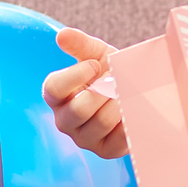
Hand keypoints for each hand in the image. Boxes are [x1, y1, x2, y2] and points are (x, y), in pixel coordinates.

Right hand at [41, 27, 126, 157]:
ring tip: (126, 94)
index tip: (96, 65)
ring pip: (100, 123)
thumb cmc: (108, 72)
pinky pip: (117, 140)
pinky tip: (131, 110)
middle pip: (78, 110)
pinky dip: (128, 122)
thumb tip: (62, 36)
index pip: (54, 88)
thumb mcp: (95, 53)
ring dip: (117, 105)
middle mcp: (64, 120)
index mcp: (55, 95)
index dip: (76, 75)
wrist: (133, 90)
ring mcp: (84, 138)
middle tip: (116, 82)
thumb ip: (78, 44)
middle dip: (101, 93)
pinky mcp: (105, 151)